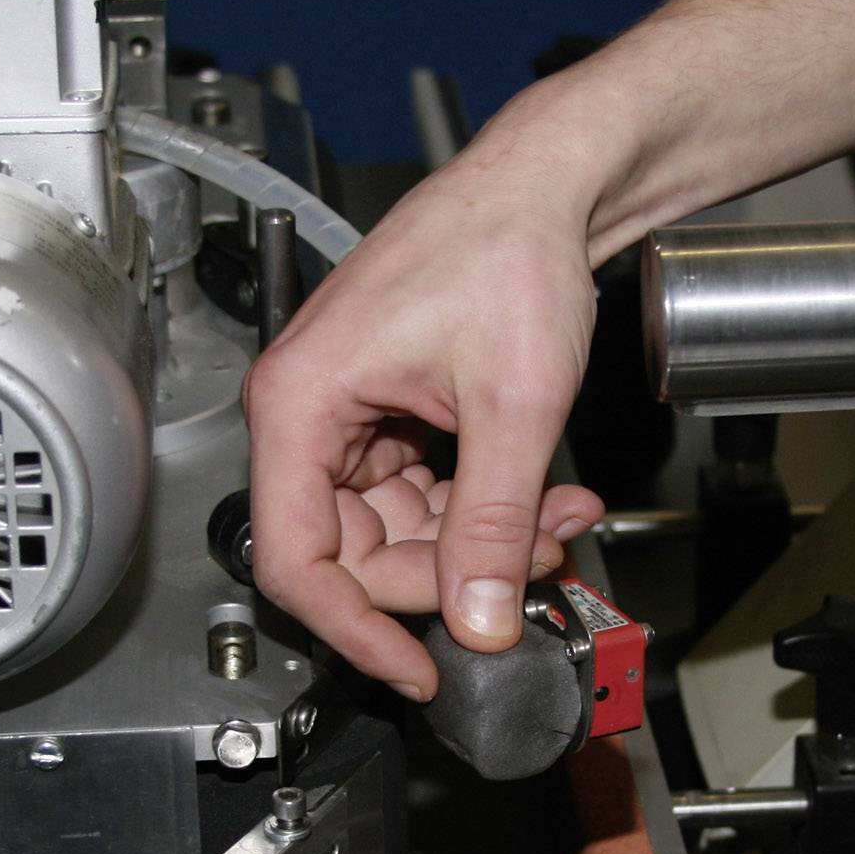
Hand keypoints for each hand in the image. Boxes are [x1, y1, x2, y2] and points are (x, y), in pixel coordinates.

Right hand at [245, 103, 606, 699]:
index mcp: (302, 403)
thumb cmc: (507, 248)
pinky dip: (485, 508)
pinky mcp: (393, 415)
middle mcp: (311, 411)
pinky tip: (544, 499)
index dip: (355, 629)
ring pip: (399, 532)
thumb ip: (492, 526)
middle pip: (354, 554)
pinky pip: (424, 496)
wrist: (548, 185)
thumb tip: (477, 618)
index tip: (415, 668)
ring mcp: (352, 415)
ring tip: (557, 521)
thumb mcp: (513, 408)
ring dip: (481, 542)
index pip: (297, 561)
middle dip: (448, 574)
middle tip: (528, 567)